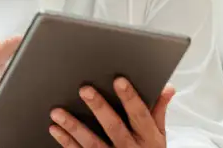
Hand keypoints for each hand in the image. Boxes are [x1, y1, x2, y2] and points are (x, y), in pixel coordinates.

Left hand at [49, 77, 175, 147]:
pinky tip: (55, 129)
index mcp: (148, 137)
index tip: (119, 80)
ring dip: (74, 126)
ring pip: (93, 142)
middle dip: (99, 108)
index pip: (140, 115)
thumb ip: (158, 111)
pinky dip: (67, 141)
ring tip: (58, 112)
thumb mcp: (158, 135)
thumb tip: (167, 88)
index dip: (130, 98)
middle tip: (84, 90)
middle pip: (114, 126)